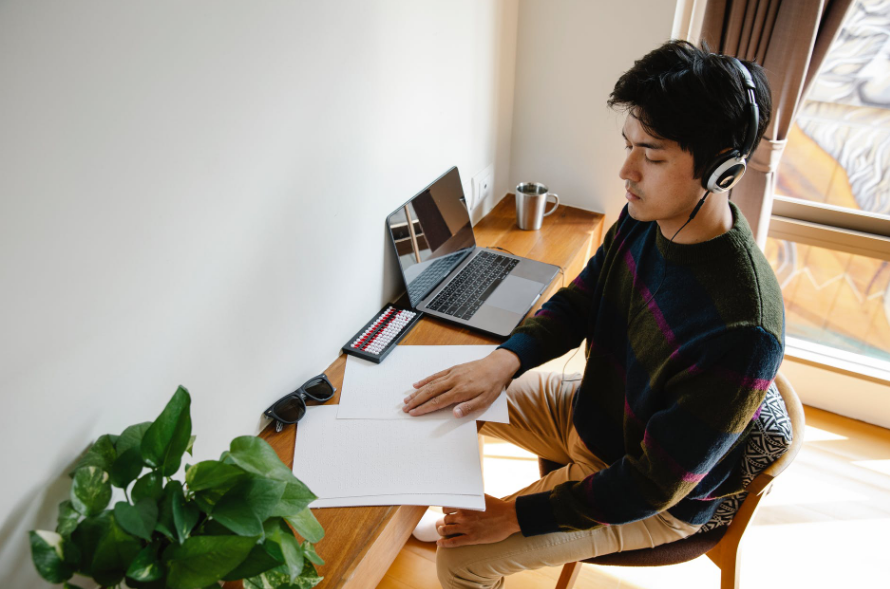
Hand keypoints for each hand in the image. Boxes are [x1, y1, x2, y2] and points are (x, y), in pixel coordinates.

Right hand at [402, 349, 519, 416]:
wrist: (497, 366)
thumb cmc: (492, 385)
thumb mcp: (485, 401)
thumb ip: (469, 407)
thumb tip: (454, 414)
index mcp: (460, 391)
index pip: (438, 402)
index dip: (424, 408)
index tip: (414, 413)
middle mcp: (453, 382)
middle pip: (430, 393)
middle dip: (416, 401)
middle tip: (405, 408)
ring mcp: (452, 374)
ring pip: (431, 384)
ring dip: (418, 392)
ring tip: (407, 399)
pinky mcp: (453, 369)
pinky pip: (436, 375)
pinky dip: (425, 380)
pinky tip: (417, 384)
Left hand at [435, 494, 520, 547]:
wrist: (509, 517)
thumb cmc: (498, 506)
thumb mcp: (482, 497)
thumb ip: (471, 498)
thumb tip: (465, 495)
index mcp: (465, 505)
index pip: (446, 507)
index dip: (445, 510)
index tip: (446, 512)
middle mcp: (463, 516)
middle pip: (446, 519)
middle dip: (445, 521)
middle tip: (445, 523)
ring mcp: (466, 528)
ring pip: (446, 530)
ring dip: (442, 530)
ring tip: (442, 531)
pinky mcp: (471, 538)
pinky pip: (453, 542)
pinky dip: (444, 543)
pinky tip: (440, 543)